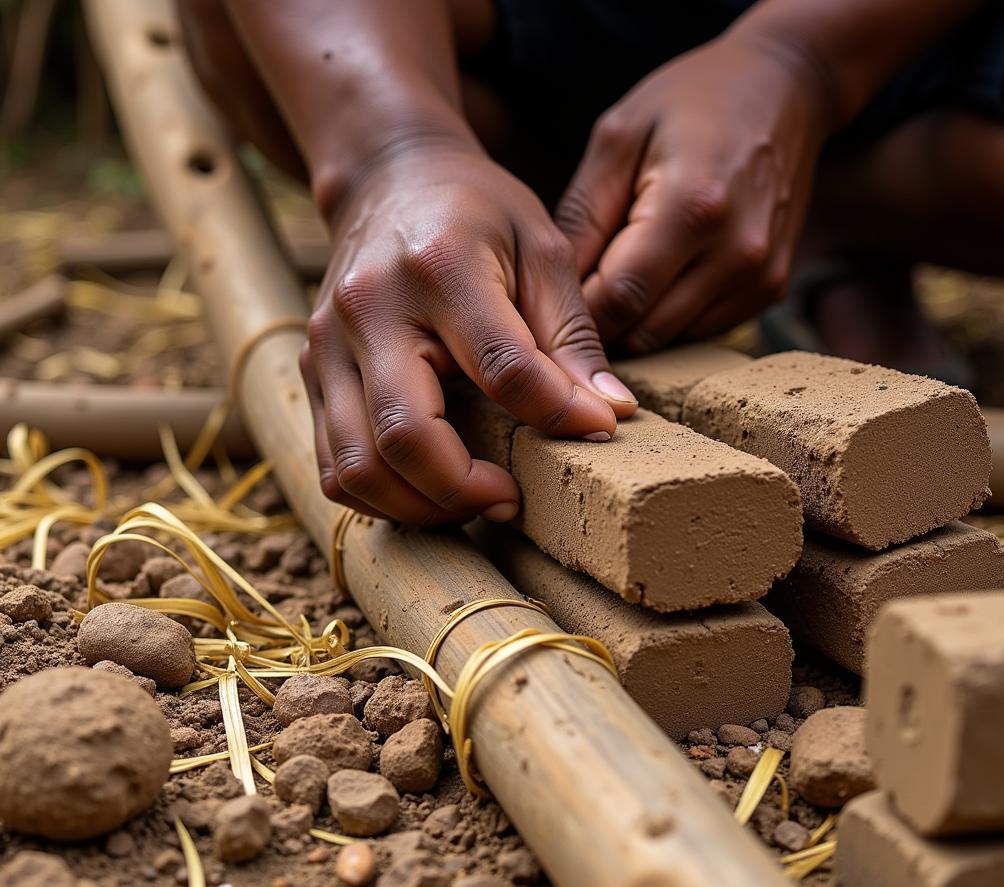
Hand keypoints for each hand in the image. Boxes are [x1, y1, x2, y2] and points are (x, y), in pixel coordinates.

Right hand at [302, 142, 637, 524]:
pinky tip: (428, 488)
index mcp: (439, 267)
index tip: (594, 431)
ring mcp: (326, 345)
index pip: (502, 370)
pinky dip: (381, 497)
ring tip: (471, 498)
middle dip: (466, 490)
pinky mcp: (310, 372)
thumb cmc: (475, 213)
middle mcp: (368, 310)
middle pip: (405, 439)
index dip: (557, 416)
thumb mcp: (542, 249)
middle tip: (512, 497)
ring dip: (420, 507)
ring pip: (356, 469)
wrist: (388, 179)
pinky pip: (333, 466)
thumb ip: (573, 335)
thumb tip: (609, 415)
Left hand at [556, 32, 831, 351]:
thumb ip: (581, 217)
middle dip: (601, 325)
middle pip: (644, 331)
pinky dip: (669, 319)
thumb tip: (552, 289)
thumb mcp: (617, 138)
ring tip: (615, 282)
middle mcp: (736, 252)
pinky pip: (701, 331)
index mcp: (692, 207)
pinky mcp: (772, 289)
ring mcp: (760, 276)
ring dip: (634, 325)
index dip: (576, 313)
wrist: (784, 87)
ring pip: (671, 340)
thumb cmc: (690, 102)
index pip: (619, 299)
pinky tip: (657, 280)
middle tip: (573, 297)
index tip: (548, 302)